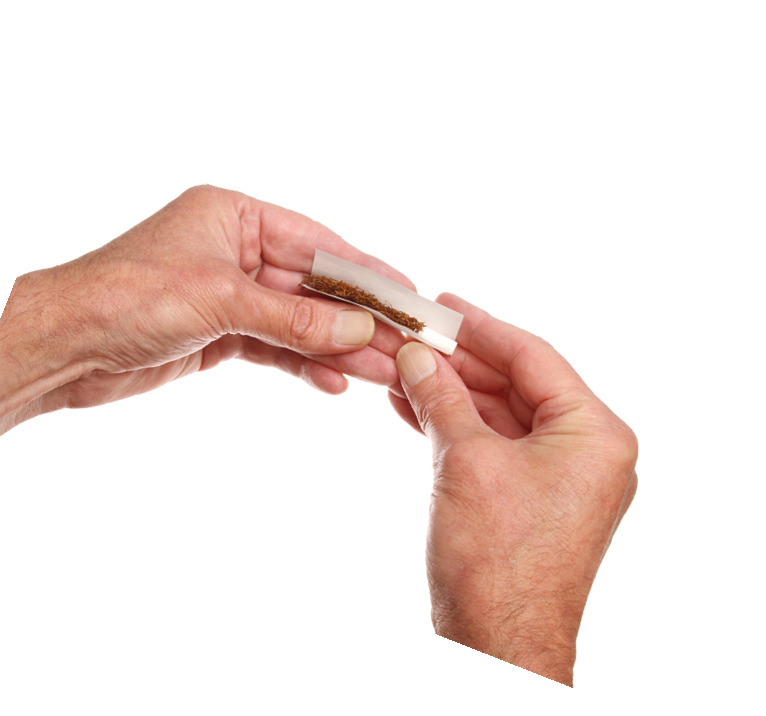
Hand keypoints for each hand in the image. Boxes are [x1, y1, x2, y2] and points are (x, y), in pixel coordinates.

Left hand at [0, 185, 411, 450]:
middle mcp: (233, 249)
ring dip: (337, 347)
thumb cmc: (127, 298)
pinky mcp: (217, 333)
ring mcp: (226, 294)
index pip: (316, 242)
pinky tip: (335, 382)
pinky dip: (302, 363)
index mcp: (232, 215)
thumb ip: (294, 317)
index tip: (408, 295)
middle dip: (357, 318)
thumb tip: (359, 329)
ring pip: (297, 320)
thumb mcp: (221, 300)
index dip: (365, 271)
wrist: (62, 346)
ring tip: (383, 373)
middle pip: (312, 285)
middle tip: (404, 344)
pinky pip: (273, 346)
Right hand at [388, 293, 637, 685]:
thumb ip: (441, 395)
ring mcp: (560, 479)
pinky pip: (493, 447)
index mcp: (596, 434)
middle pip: (516, 385)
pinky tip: (413, 407)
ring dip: (451, 393)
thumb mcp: (464, 459)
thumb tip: (418, 356)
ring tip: (403, 368)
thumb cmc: (496, 561)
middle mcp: (587, 452)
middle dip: (460, 362)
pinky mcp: (530, 500)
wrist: (496, 644)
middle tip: (416, 334)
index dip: (483, 328)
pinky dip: (455, 426)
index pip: (534, 358)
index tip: (445, 304)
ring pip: (499, 416)